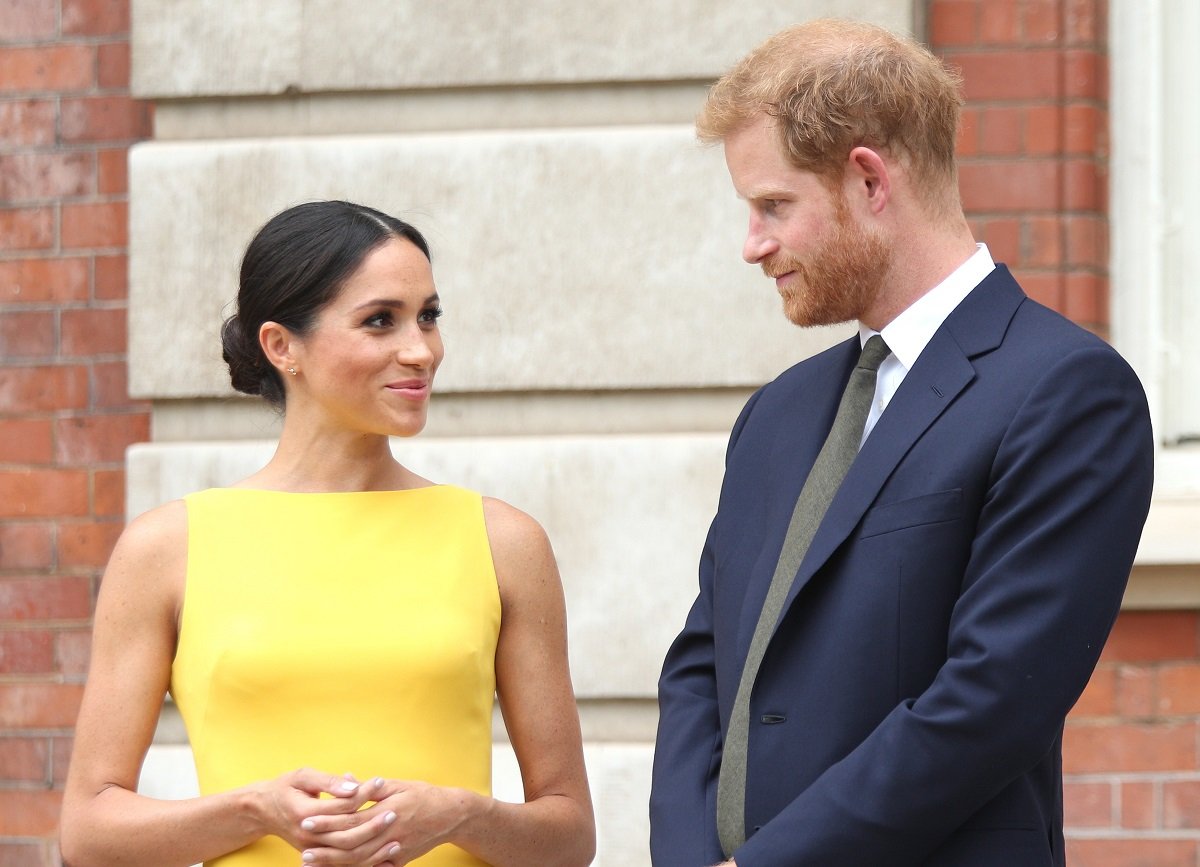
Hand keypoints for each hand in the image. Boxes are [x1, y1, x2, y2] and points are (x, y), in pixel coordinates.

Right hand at [253, 769, 389, 859]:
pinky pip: (343, 864)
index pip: (341, 806)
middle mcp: (308, 836)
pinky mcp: (317, 856)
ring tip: (395, 837)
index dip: (363, 794)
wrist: (264, 810)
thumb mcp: (303, 776)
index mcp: (304, 812)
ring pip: (346, 855)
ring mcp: (312, 849)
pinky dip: (364, 863)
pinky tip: (382, 857)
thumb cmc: (285, 787)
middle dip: (373, 824)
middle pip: (347, 835)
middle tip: (394, 812)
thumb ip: (328, 781)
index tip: (381, 782)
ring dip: (373, 848)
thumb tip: (353, 785)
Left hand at [298, 778, 471, 865]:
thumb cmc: (423, 795)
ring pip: (359, 861)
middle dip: (325, 847)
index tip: (307, 821)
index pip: (350, 818)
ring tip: (312, 862)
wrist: (451, 815)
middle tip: (301, 848)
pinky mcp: (399, 860)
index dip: (327, 821)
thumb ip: (370, 787)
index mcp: (387, 810)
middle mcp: (389, 833)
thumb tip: (345, 779)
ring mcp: (394, 850)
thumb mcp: (397, 785)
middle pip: (351, 844)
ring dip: (334, 862)